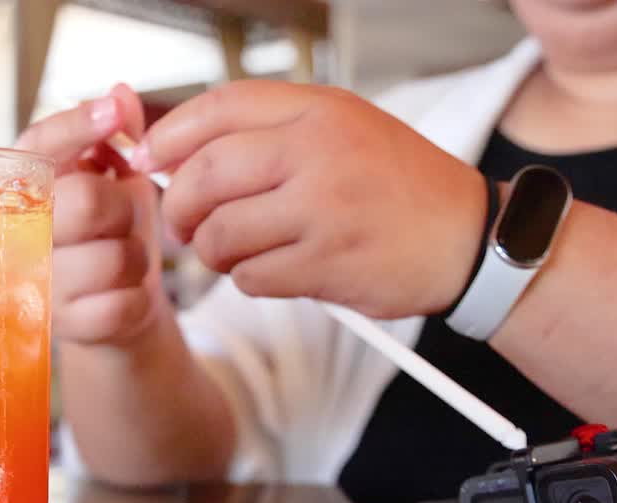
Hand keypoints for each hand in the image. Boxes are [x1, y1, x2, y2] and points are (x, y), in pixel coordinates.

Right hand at [16, 84, 167, 344]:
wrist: (113, 315)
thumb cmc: (109, 236)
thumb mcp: (116, 179)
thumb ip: (116, 136)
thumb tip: (121, 94)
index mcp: (23, 185)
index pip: (40, 145)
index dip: (77, 125)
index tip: (115, 113)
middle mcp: (18, 233)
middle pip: (85, 201)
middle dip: (121, 209)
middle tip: (119, 220)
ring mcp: (38, 283)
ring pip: (113, 258)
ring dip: (134, 258)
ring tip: (120, 261)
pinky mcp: (65, 327)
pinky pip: (123, 303)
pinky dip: (137, 299)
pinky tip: (120, 296)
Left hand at [134, 80, 486, 318]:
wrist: (467, 239)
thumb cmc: (396, 186)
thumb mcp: (343, 130)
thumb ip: (269, 133)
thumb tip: (178, 155)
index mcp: (318, 111)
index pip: (219, 108)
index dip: (170, 135)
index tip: (149, 159)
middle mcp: (318, 152)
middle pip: (206, 176)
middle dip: (180, 208)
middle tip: (183, 225)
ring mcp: (323, 209)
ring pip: (221, 234)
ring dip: (214, 253)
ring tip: (234, 252)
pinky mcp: (327, 263)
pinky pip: (252, 276)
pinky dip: (250, 280)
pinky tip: (276, 270)